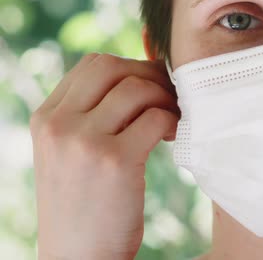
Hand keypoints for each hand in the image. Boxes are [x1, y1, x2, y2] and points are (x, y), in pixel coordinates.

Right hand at [29, 53, 179, 259]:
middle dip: (149, 75)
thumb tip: (138, 78)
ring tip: (172, 120)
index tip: (151, 86)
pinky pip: (155, 118)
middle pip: (113, 67)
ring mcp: (85, 141)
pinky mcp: (115, 161)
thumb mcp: (68, 153)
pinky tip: (173, 136)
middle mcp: (59, 124)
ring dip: (164, 98)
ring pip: (137, 88)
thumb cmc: (84, 205)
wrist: (78, 258)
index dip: (130, 68)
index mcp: (46, 118)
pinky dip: (172, 121)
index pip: (92, 65)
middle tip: (168, 96)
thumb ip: (89, 116)